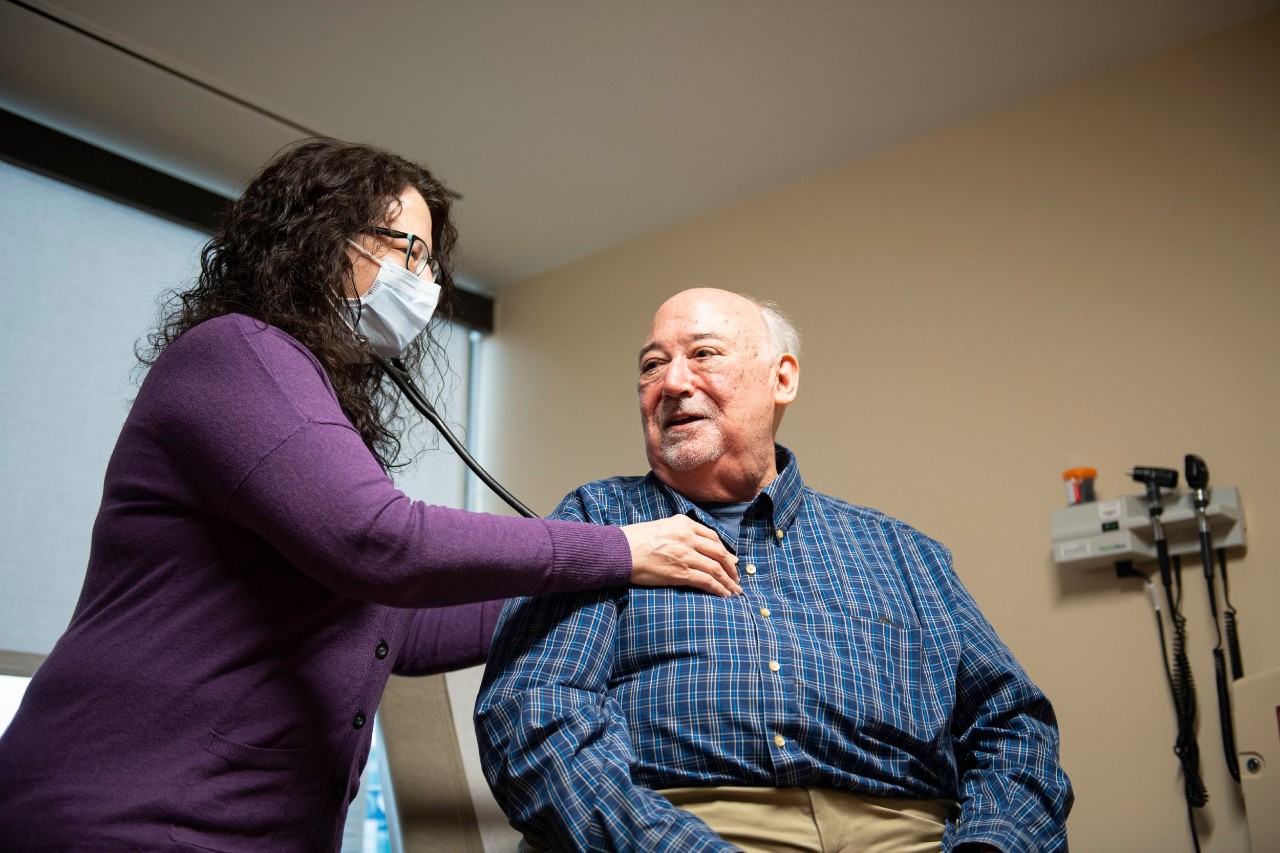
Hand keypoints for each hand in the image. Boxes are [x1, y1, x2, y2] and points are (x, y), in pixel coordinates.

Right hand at [621, 515, 741, 596]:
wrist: (620, 551)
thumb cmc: (636, 539)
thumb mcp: (662, 526)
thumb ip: (680, 532)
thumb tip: (695, 544)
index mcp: (684, 524)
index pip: (712, 537)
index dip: (725, 550)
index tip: (731, 560)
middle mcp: (688, 537)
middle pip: (719, 552)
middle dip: (731, 567)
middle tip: (736, 577)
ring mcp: (685, 555)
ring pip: (716, 568)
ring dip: (728, 581)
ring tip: (735, 590)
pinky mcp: (681, 572)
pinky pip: (706, 581)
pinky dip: (719, 589)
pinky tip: (724, 595)